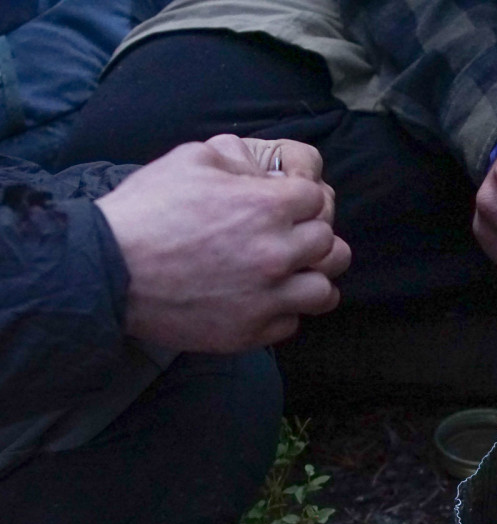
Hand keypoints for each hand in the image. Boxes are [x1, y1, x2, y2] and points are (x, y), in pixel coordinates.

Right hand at [97, 135, 350, 351]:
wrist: (106, 271)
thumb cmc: (146, 210)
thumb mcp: (191, 159)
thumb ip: (241, 161)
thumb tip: (270, 173)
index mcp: (266, 206)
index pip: (317, 198)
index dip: (301, 198)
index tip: (285, 204)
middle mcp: (276, 253)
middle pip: (330, 245)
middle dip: (311, 236)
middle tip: (289, 238)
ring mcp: (267, 297)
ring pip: (324, 291)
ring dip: (311, 279)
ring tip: (290, 274)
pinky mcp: (251, 331)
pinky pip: (292, 324)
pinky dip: (282, 312)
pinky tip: (261, 299)